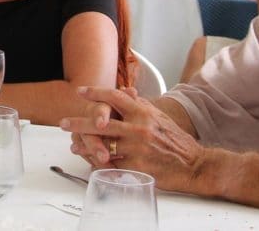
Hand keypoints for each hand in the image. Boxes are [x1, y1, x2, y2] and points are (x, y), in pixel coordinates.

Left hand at [60, 86, 205, 191]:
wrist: (195, 165)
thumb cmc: (176, 140)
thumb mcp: (159, 116)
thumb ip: (140, 104)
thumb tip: (124, 91)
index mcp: (143, 113)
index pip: (115, 97)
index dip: (96, 93)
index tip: (80, 91)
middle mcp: (138, 128)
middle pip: (101, 122)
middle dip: (78, 122)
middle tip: (63, 122)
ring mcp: (137, 149)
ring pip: (102, 146)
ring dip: (85, 146)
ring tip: (74, 146)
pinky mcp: (137, 168)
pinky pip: (112, 166)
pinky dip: (99, 164)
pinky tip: (90, 162)